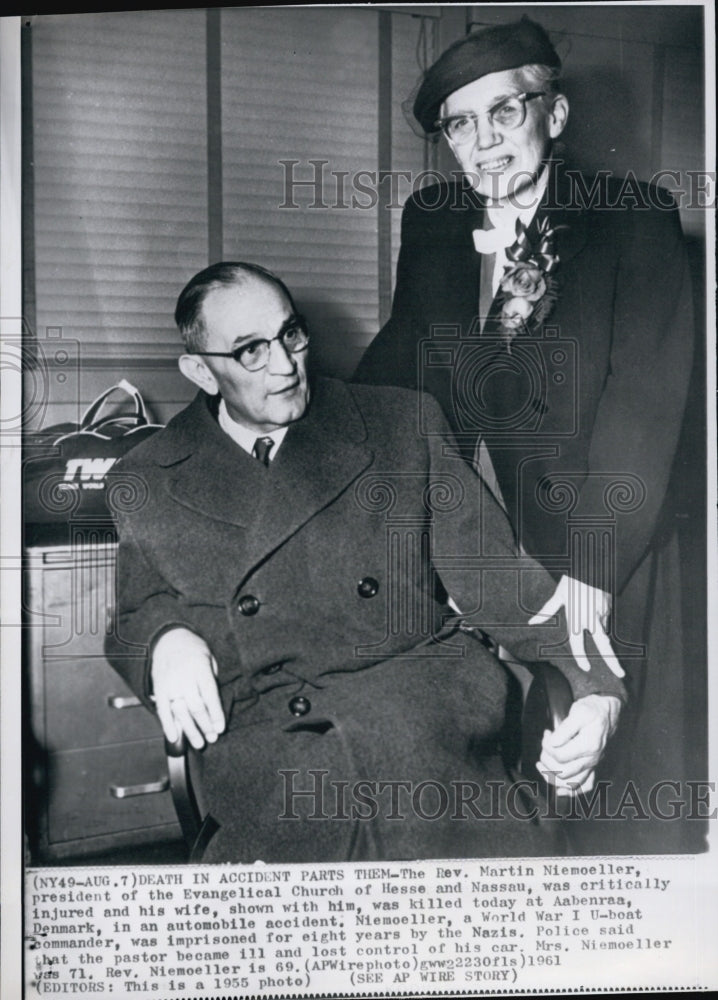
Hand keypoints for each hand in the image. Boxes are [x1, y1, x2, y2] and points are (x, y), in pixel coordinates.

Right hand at [151, 627, 224, 749]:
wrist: (168, 639)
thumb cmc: (194, 649)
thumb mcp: (209, 657)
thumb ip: (211, 679)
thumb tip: (215, 705)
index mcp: (200, 667)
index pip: (209, 694)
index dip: (215, 714)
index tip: (220, 729)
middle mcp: (184, 676)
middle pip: (196, 706)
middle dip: (205, 725)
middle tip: (212, 738)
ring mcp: (170, 683)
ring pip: (180, 712)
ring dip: (190, 730)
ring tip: (199, 742)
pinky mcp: (159, 688)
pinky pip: (162, 710)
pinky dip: (168, 725)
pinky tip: (175, 737)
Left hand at [528, 574, 624, 676]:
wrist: (590, 565)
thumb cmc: (572, 579)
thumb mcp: (558, 595)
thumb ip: (547, 611)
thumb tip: (532, 622)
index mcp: (576, 616)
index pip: (578, 642)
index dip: (581, 656)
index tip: (586, 667)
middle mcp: (591, 618)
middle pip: (604, 645)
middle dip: (613, 661)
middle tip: (620, 674)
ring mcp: (602, 613)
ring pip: (604, 631)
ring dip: (602, 636)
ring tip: (592, 619)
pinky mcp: (609, 606)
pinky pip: (605, 618)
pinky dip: (601, 620)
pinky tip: (594, 611)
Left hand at [537, 694, 620, 795]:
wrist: (606, 712)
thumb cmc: (592, 710)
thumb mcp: (578, 711)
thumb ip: (564, 728)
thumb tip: (553, 742)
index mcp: (589, 746)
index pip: (561, 756)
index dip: (547, 747)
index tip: (546, 735)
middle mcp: (592, 759)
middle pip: (563, 771)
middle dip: (547, 759)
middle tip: (545, 745)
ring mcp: (592, 765)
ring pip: (571, 783)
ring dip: (552, 776)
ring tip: (541, 763)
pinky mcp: (591, 767)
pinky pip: (584, 787)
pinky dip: (570, 792)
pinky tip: (559, 790)